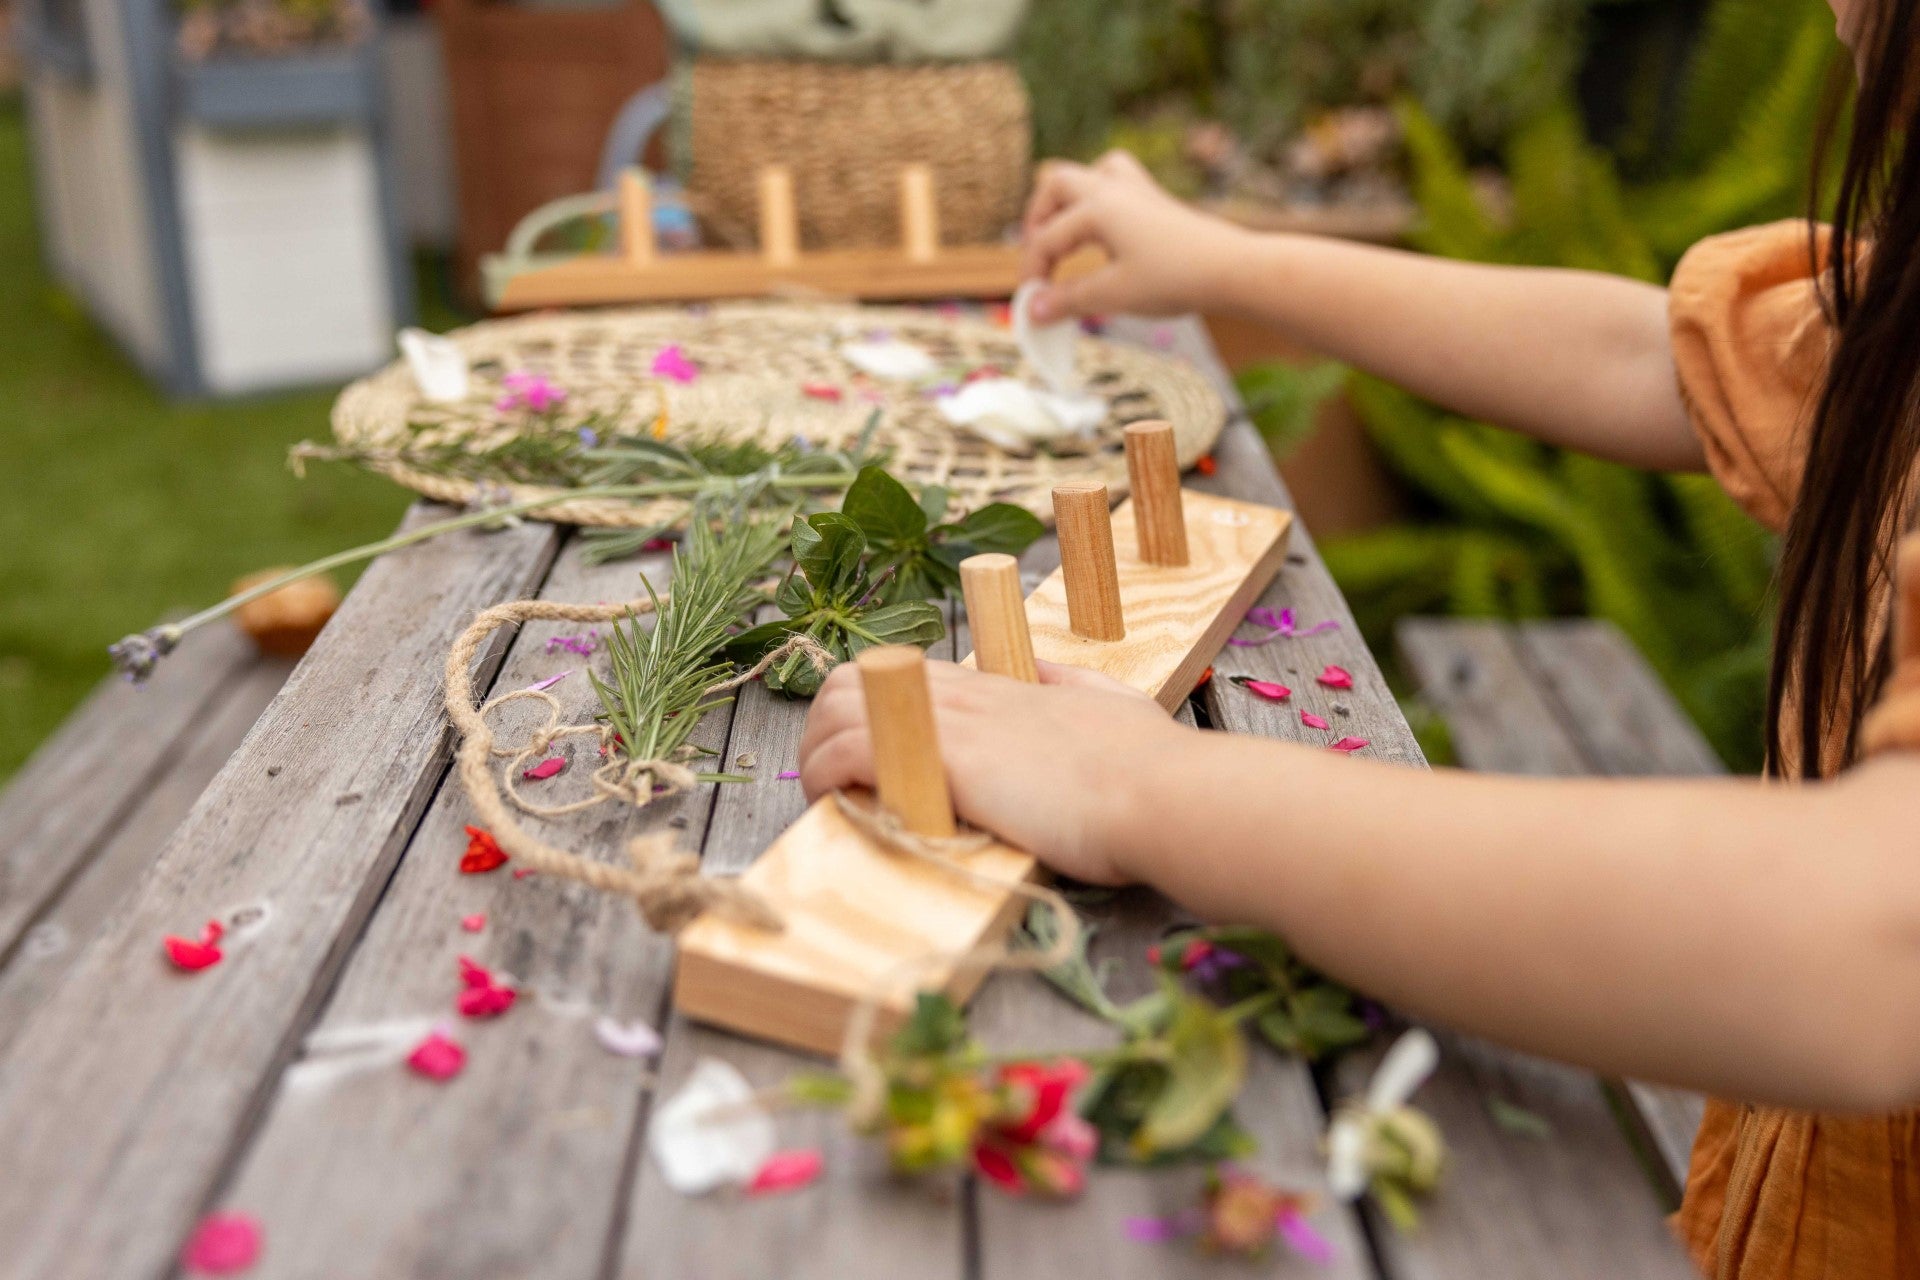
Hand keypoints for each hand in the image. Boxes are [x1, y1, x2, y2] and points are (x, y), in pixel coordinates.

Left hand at [797, 658, 1183, 884]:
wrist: (1158, 793)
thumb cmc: (1147, 764)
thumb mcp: (1110, 705)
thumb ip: (1070, 686)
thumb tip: (1042, 671)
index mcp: (1001, 686)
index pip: (905, 674)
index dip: (872, 709)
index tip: (870, 757)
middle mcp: (966, 694)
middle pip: (856, 677)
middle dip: (826, 726)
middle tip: (833, 780)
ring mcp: (949, 720)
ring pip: (838, 707)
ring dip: (816, 753)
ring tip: (826, 796)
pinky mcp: (939, 757)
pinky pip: (849, 750)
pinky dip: (825, 775)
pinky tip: (836, 803)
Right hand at [1020, 150, 1251, 322]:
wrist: (1231, 268)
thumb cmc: (1175, 278)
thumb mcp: (1114, 294)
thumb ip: (1068, 301)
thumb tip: (1032, 311)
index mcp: (1097, 207)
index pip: (1046, 239)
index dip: (1033, 274)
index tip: (1031, 307)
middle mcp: (1113, 188)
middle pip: (1057, 184)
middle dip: (1038, 219)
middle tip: (1038, 256)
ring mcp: (1137, 190)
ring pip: (1090, 174)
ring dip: (1069, 200)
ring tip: (1064, 234)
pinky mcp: (1155, 201)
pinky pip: (1116, 183)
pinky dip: (1099, 201)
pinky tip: (1105, 234)